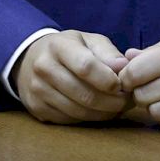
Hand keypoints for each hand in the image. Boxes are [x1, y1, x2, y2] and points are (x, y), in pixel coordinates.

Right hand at [14, 31, 130, 123]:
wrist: (31, 58)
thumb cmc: (69, 48)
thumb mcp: (88, 40)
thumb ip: (107, 52)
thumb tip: (124, 67)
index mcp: (58, 46)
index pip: (85, 67)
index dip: (107, 80)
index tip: (123, 85)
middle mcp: (44, 68)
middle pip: (84, 94)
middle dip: (112, 102)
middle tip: (128, 101)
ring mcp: (37, 90)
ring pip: (77, 111)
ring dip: (103, 113)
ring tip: (118, 107)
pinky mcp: (36, 108)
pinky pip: (69, 120)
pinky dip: (88, 118)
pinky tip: (99, 111)